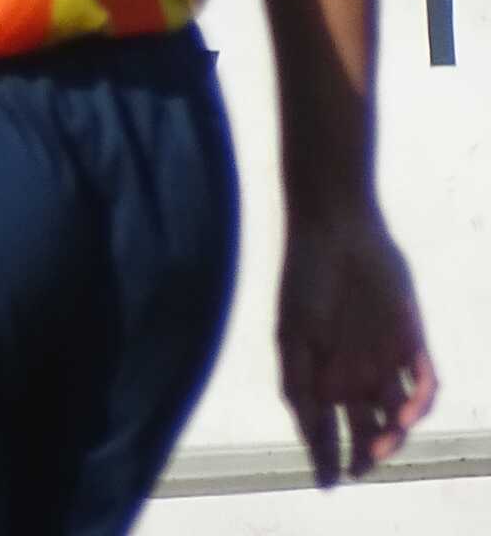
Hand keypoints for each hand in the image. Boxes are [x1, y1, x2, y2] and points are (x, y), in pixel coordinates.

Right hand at [277, 206, 434, 484]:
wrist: (336, 232)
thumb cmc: (305, 281)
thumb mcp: (291, 337)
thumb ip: (298, 385)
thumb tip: (310, 436)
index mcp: (321, 374)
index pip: (327, 428)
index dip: (327, 457)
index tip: (327, 483)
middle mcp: (355, 373)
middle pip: (367, 429)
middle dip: (366, 453)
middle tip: (361, 465)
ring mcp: (386, 360)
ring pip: (399, 414)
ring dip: (394, 434)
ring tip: (383, 440)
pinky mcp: (413, 342)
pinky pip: (425, 384)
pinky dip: (421, 403)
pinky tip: (408, 413)